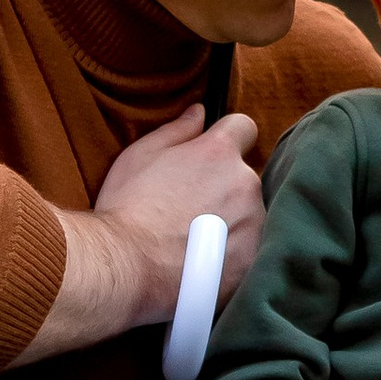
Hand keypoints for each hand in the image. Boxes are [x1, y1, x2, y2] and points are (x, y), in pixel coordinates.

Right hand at [91, 102, 264, 326]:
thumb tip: (199, 112)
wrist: (127, 267)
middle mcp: (244, 181)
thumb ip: (177, 130)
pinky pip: (250, 246)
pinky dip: (232, 250)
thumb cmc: (127, 207)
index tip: (212, 154)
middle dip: (224, 184)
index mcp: (219, 152)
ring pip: (249, 211)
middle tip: (189, 206)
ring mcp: (253, 221)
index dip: (228, 136)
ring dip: (231, 218)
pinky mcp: (252, 258)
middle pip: (243, 175)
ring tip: (194, 239)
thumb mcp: (140, 155)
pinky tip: (202, 260)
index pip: (243, 127)